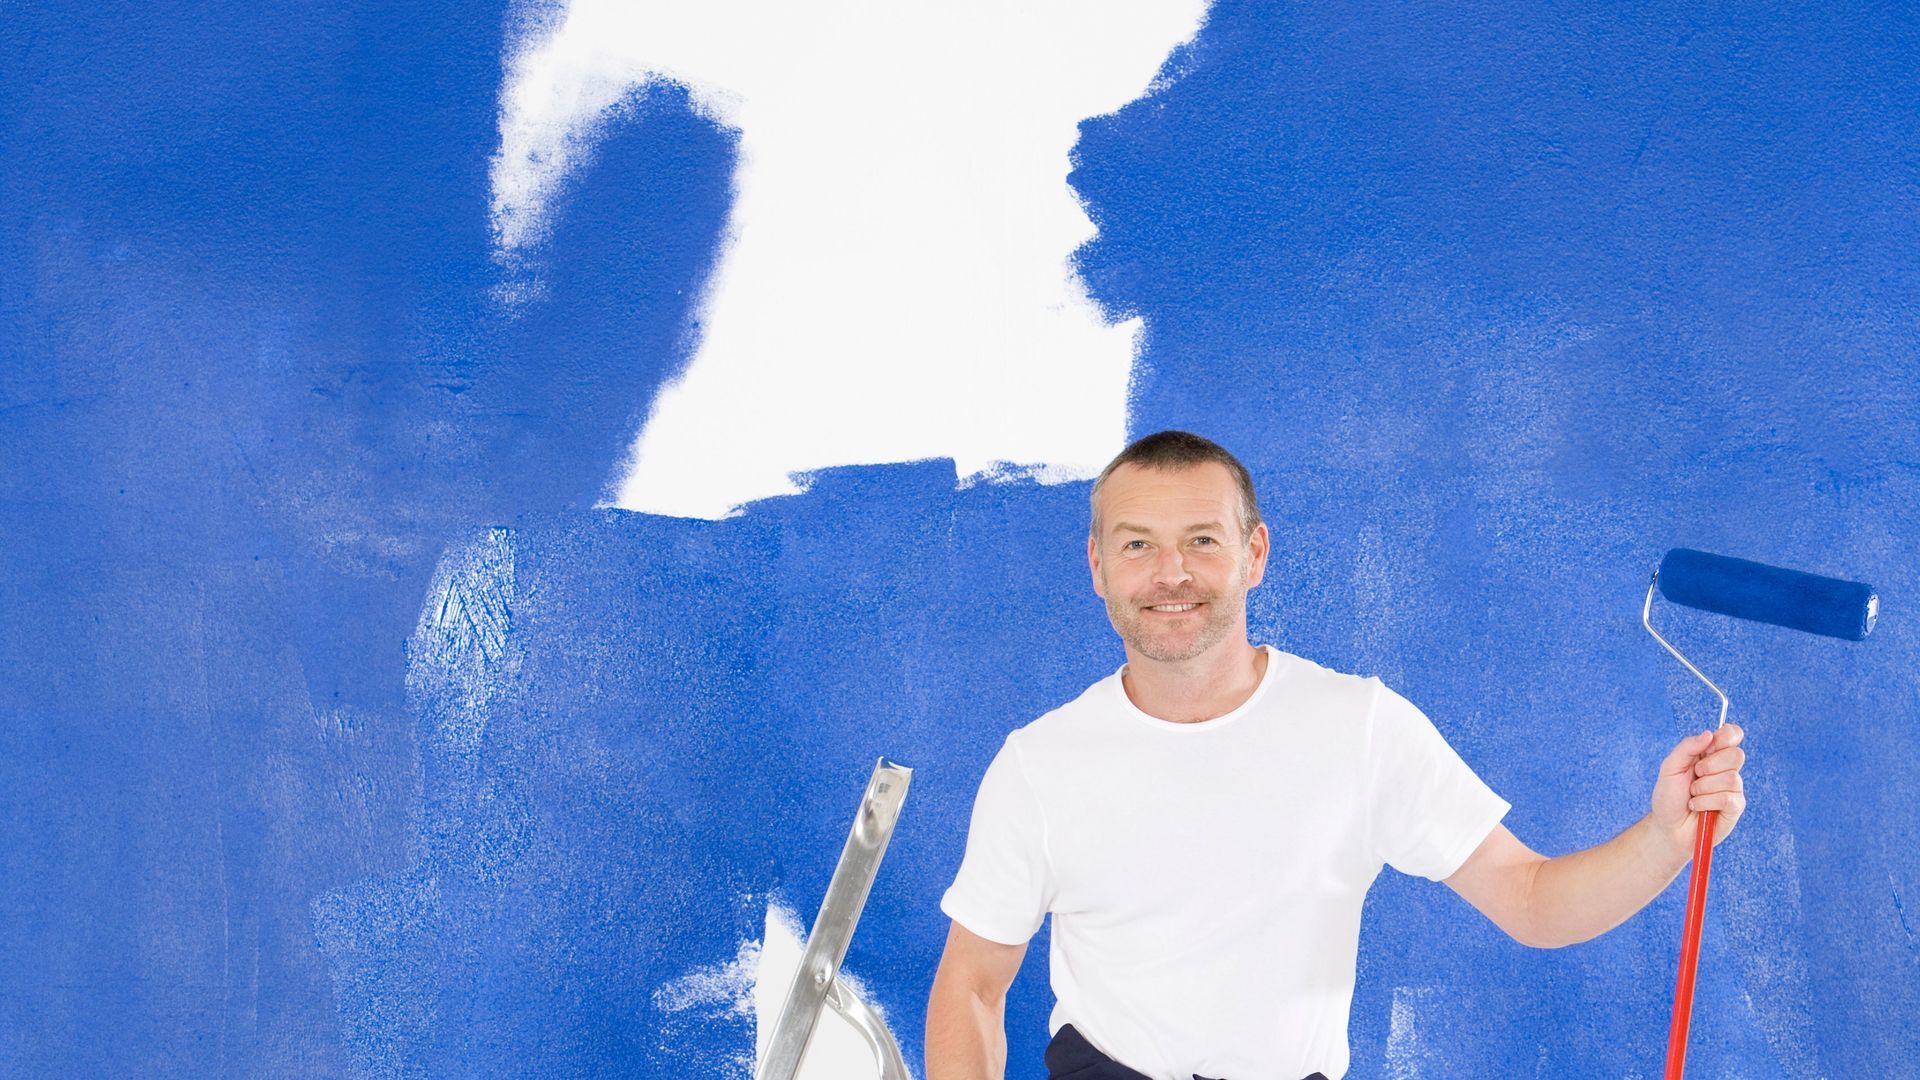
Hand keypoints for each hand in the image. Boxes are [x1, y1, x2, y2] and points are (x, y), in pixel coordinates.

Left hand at [1650, 723, 1746, 860]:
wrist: (1668, 828)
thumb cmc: (1668, 797)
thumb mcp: (1670, 768)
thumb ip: (1687, 748)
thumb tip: (1709, 734)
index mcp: (1710, 754)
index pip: (1732, 735)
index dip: (1728, 735)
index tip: (1712, 745)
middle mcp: (1725, 769)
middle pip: (1736, 755)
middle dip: (1709, 766)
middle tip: (1695, 775)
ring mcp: (1733, 788)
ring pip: (1731, 778)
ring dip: (1703, 788)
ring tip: (1693, 796)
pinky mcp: (1735, 807)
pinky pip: (1728, 798)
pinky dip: (1706, 802)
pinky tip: (1697, 807)